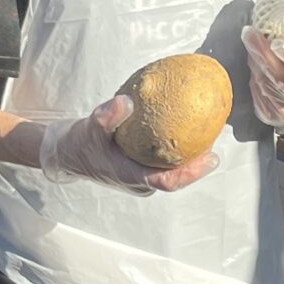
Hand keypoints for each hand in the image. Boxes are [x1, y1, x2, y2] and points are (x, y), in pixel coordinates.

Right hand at [30, 98, 219, 193]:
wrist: (68, 153)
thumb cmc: (80, 141)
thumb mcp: (89, 127)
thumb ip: (106, 117)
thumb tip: (127, 101)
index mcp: (130, 177)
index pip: (167, 181)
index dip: (190, 173)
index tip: (210, 158)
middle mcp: (140, 181)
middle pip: (176, 178)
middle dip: (197, 165)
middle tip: (215, 145)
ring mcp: (141, 177)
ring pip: (171, 170)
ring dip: (190, 157)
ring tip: (209, 135)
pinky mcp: (140, 169)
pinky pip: (164, 161)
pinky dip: (177, 148)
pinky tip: (188, 127)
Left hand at [242, 13, 283, 129]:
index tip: (279, 43)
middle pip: (278, 75)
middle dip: (263, 52)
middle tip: (251, 33)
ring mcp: (283, 110)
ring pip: (263, 78)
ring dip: (255, 57)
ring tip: (253, 39)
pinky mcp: (267, 113)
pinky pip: (255, 86)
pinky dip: (253, 69)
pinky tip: (255, 59)